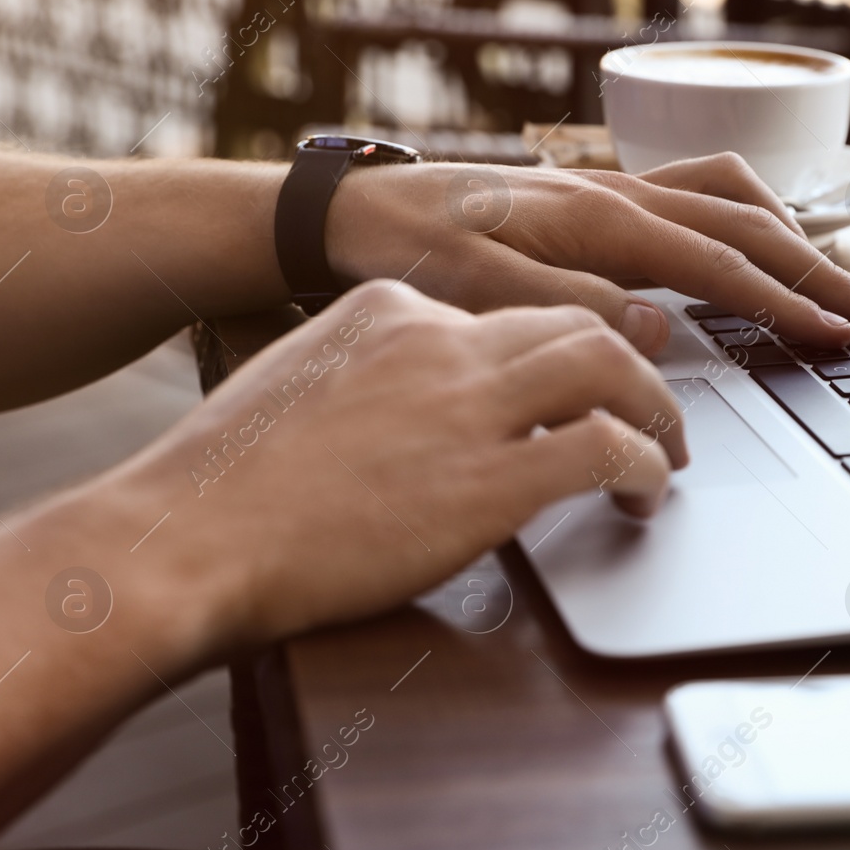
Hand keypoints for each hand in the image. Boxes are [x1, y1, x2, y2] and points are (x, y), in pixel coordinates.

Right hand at [121, 281, 684, 646]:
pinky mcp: (489, 481)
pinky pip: (604, 451)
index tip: (577, 388)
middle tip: (654, 411)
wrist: (183, 539)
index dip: (556, 354)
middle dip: (631, 363)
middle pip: (576, 322)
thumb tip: (417, 418)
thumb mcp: (301, 389)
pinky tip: (643, 496)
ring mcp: (465, 405)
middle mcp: (438, 339)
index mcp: (389, 309)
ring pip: (608, 366)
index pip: (506, 313)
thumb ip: (370, 382)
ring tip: (666, 452)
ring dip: (655, 409)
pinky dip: (642, 469)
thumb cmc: (221, 487)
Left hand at [324, 152, 849, 356]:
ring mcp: (614, 191)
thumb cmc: (410, 253)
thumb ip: (569, 307)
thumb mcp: (476, 292)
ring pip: (732, 196)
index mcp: (600, 221)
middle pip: (748, 223)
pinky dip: (749, 217)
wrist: (357, 213)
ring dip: (794, 234)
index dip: (785, 303)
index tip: (838, 335)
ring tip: (838, 280)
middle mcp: (620, 195)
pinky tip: (760, 245)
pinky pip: (699, 194)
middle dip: (819, 269)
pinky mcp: (602, 201)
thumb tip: (659, 328)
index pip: (719, 263)